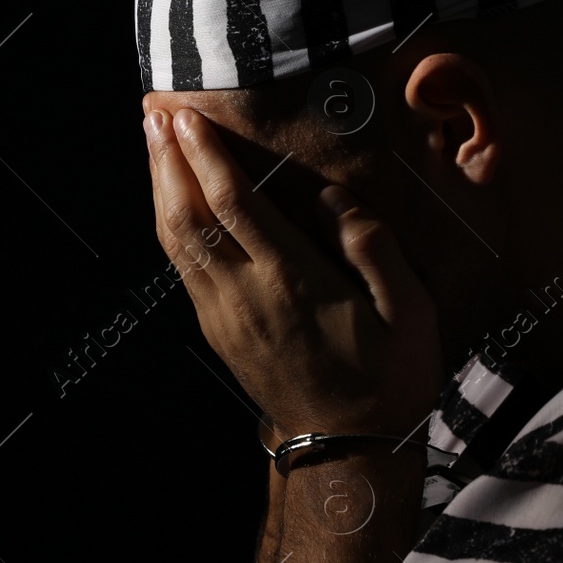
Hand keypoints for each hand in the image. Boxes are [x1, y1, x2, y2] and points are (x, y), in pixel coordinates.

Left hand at [145, 107, 444, 438]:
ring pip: (176, 240)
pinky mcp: (217, 329)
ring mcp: (224, 315)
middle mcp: (246, 294)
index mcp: (292, 281)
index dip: (205, 154)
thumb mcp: (410, 312)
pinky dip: (170, 223)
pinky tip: (170, 199)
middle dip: (167, 160)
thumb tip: (332, 197)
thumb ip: (373, 246)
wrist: (348, 449)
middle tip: (153, 113)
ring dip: (159, 187)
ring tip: (152, 143)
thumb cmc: (389, 377)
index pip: (234, 203)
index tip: (188, 115)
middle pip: (188, 214)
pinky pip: (182, 265)